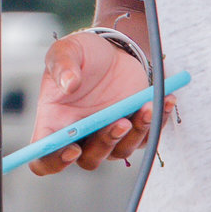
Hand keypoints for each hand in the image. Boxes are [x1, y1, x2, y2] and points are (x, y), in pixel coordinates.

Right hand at [25, 32, 175, 174]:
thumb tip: (68, 84)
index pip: (45, 157)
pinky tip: (165, 100)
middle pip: (88, 160)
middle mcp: (80, 136)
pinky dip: (158, 121)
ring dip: (135, 133)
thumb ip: (62, 64)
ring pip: (120, 152)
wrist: (113, 49)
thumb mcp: (67, 49)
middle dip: (105, 144)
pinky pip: (148, 136)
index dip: (55, 161)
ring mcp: (108, 135)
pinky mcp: (134, 128)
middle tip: (120, 122)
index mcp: (54, 122)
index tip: (72, 149)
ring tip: (146, 107)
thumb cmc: (82, 54)